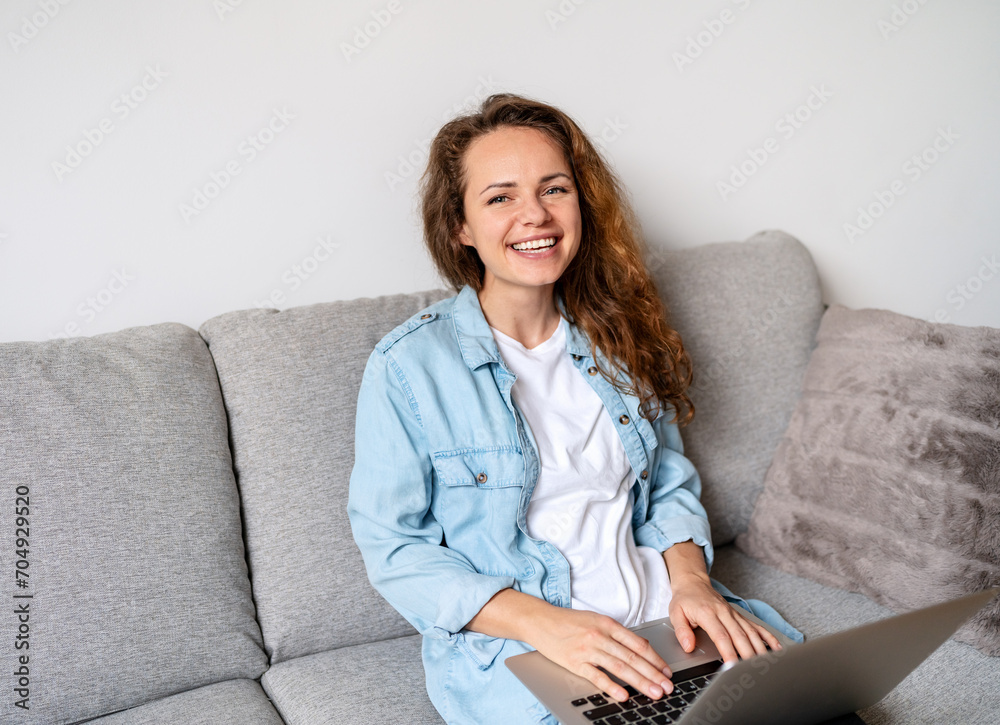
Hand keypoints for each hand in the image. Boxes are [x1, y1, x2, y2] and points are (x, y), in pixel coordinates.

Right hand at [530, 606, 674, 702]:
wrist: (540, 620)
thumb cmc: (569, 621)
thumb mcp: (597, 620)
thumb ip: (619, 633)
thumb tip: (643, 646)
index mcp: (608, 624)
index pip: (638, 644)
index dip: (655, 659)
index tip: (667, 672)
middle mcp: (600, 636)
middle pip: (632, 658)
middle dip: (653, 674)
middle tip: (667, 687)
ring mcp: (587, 649)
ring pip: (619, 667)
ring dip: (639, 682)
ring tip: (653, 692)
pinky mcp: (575, 662)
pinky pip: (597, 676)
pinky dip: (611, 686)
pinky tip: (624, 695)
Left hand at [664, 542, 781, 662]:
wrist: (694, 582)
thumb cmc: (685, 599)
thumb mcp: (675, 612)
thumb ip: (681, 630)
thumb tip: (688, 646)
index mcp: (708, 614)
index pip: (721, 636)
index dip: (728, 652)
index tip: (732, 666)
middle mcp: (724, 613)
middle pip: (740, 636)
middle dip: (748, 655)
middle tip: (754, 671)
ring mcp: (734, 614)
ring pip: (751, 632)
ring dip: (760, 649)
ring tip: (767, 665)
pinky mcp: (739, 616)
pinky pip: (756, 626)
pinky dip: (768, 637)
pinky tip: (777, 648)